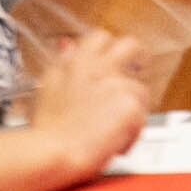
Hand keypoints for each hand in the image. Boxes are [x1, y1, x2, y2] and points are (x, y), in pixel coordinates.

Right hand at [24, 30, 153, 175]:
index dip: (110, 50)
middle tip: (133, 79)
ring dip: (132, 108)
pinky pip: (143, 116)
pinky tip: (116, 143)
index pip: (101, 38)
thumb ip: (63, 63)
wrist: (52, 152)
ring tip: (115, 129)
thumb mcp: (48, 87)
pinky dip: (133, 132)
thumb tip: (69, 45)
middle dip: (136, 60)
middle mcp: (101, 68)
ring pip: (140, 89)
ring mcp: (119, 85)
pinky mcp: (131, 105)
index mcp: (78, 61)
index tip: (113, 63)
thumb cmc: (47, 129)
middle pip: (131, 46)